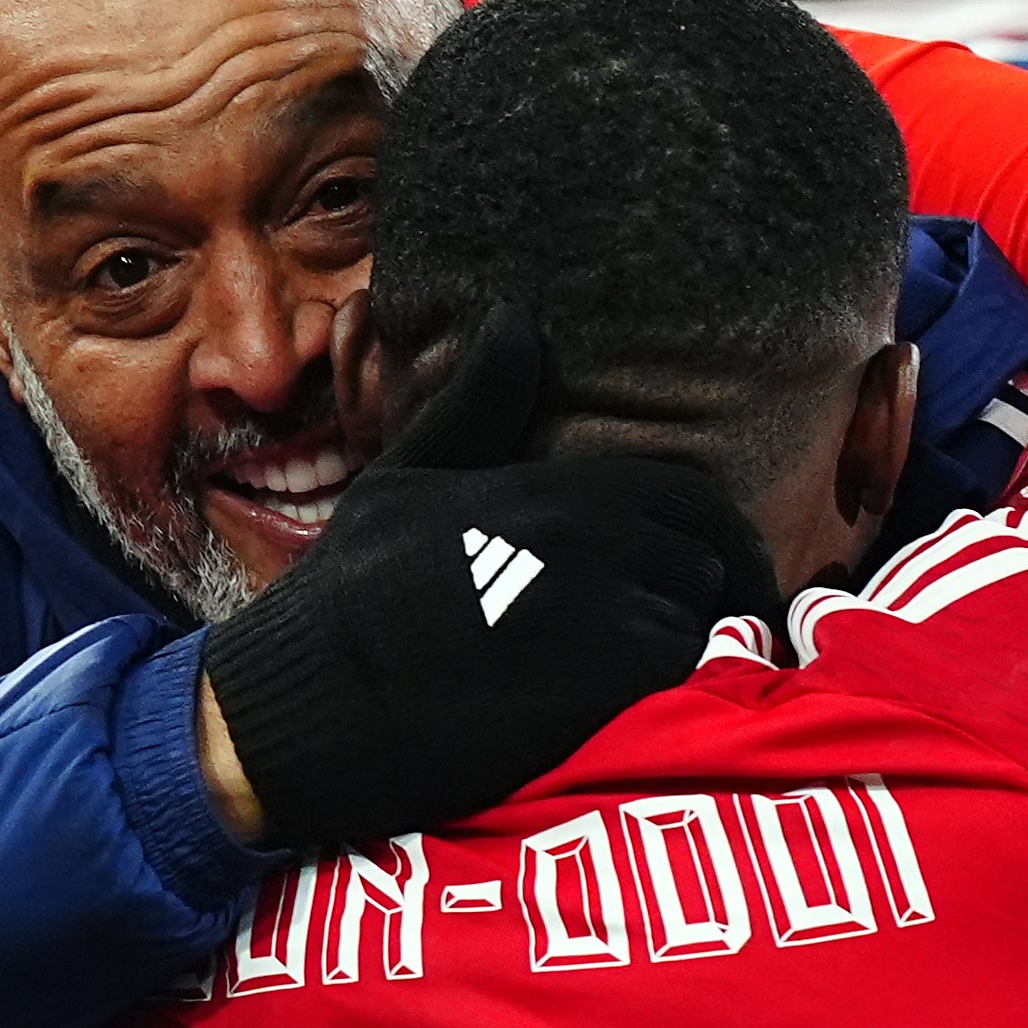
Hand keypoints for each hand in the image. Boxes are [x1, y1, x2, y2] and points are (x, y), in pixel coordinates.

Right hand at [191, 305, 774, 853]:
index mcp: (556, 483)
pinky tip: (629, 713)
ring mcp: (605, 605)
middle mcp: (593, 532)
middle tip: (708, 634)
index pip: (687, 495)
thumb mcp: (408, 479)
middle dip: (715, 592)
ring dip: (690, 647)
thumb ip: (479, 403)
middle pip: (711, 557)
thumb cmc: (349, 593)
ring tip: (653, 678)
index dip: (707, 536)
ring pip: (704, 620)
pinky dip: (671, 695)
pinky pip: (682, 678)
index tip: (704, 574)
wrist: (312, 698)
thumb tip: (510, 315)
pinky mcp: (606, 683)